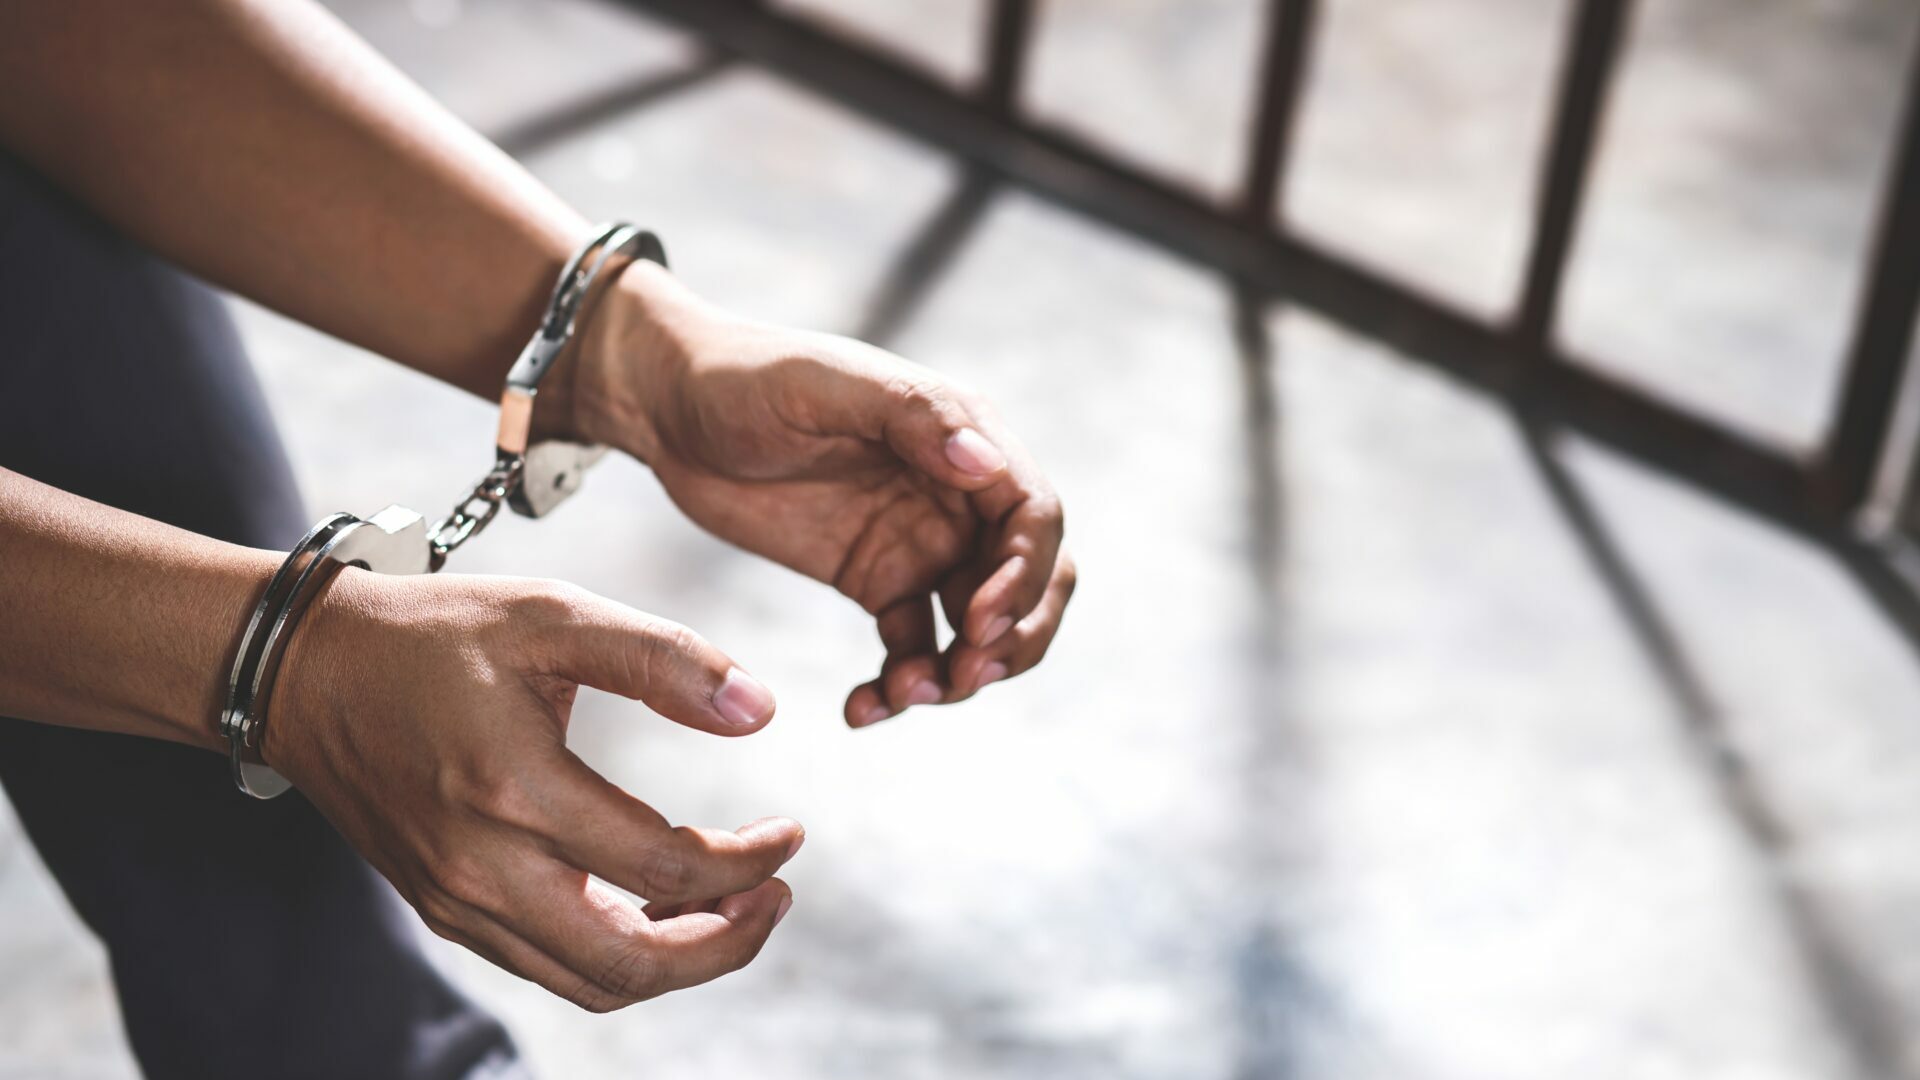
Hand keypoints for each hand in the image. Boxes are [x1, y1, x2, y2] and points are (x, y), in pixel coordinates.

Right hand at [264, 567, 802, 1011]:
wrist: (306, 671)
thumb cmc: (432, 635)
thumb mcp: (553, 614)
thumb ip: (662, 659)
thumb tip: (758, 708)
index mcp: (514, 790)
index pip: (663, 867)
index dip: (746, 861)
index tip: (790, 834)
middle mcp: (481, 867)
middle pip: (631, 964)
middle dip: (726, 943)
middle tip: (777, 895)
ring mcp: (456, 900)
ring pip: (590, 981)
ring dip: (676, 960)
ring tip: (733, 904)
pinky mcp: (443, 909)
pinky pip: (548, 966)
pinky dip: (616, 955)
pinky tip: (655, 904)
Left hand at [569, 263, 1075, 727]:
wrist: (670, 409)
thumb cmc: (747, 376)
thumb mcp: (823, 384)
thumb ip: (912, 416)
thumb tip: (986, 463)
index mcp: (960, 435)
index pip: (1033, 515)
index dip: (1025, 576)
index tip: (980, 622)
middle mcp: (957, 493)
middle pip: (1031, 579)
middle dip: (1015, 636)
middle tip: (965, 675)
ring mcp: (921, 542)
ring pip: (981, 625)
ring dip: (964, 671)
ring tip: (904, 695)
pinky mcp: (878, 581)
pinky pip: (915, 648)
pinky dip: (902, 686)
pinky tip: (862, 708)